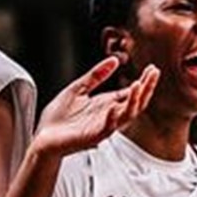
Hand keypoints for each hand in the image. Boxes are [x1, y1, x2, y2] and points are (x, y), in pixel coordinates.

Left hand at [30, 57, 158, 157]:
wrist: (43, 137)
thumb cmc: (59, 118)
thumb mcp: (78, 88)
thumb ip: (96, 75)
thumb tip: (114, 60)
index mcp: (106, 104)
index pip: (132, 93)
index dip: (144, 82)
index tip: (152, 69)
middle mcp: (108, 116)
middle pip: (135, 103)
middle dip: (146, 88)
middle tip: (153, 74)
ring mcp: (102, 127)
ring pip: (126, 116)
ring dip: (134, 101)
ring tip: (138, 85)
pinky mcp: (92, 137)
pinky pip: (107, 128)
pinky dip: (112, 118)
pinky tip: (114, 107)